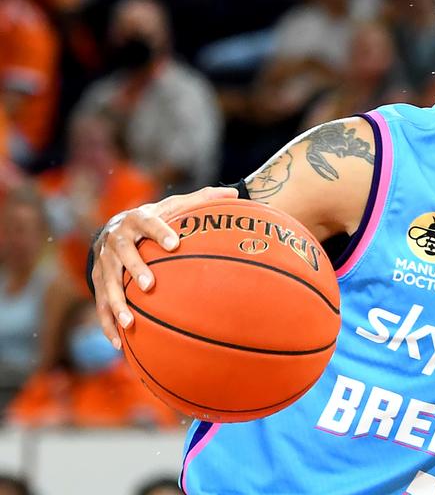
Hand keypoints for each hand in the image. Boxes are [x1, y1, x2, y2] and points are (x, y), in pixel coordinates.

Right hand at [91, 186, 237, 347]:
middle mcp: (116, 240)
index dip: (160, 232)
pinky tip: (119, 343)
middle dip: (135, 269)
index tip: (175, 243)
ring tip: (130, 322)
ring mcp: (103, 262)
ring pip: (107, 283)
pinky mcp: (97, 281)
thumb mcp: (174, 206)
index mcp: (137, 219)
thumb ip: (202, 200)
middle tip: (150, 285)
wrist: (113, 228)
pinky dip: (107, 323)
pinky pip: (100, 304)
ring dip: (116, 303)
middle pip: (123, 254)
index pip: (148, 222)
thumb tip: (235, 193)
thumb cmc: (155, 219)